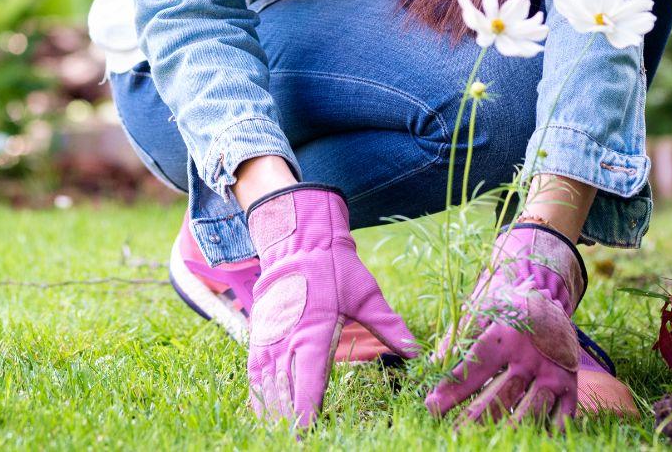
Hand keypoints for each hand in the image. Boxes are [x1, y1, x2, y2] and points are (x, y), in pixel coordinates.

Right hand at [243, 184, 419, 428]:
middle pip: (283, 391)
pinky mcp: (260, 334)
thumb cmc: (335, 267)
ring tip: (281, 436)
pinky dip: (259, 396)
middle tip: (298, 443)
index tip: (309, 434)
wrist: (299, 239)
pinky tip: (265, 415)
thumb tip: (416, 351)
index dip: (306, 412)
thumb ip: (389, 326)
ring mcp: (269, 337)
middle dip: (290, 422)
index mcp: (313, 332)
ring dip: (273, 413)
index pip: (307, 382)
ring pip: (265, 386)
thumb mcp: (366, 294)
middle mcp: (286, 338)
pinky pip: (254, 372)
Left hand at [425, 223, 585, 425]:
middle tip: (452, 433)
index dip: (454, 387)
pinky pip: (561, 417)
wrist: (552, 298)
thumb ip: (458, 337)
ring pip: (531, 410)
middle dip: (475, 418)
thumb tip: (433, 364)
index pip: (477, 365)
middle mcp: (532, 355)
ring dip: (508, 429)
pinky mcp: (570, 386)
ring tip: (483, 443)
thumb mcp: (483, 311)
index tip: (432, 406)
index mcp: (508, 334)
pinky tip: (524, 442)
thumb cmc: (507, 308)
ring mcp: (553, 373)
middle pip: (503, 394)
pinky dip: (546, 431)